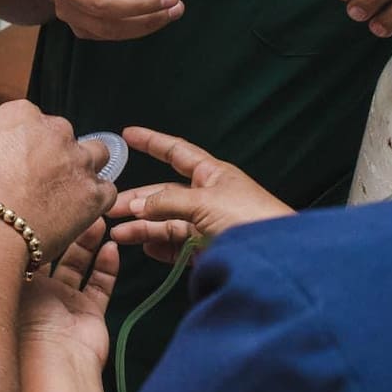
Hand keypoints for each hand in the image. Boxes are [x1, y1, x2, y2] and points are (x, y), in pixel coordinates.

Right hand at [0, 101, 116, 262]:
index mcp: (20, 114)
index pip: (33, 120)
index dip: (27, 144)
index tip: (19, 162)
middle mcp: (54, 130)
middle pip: (64, 136)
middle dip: (55, 156)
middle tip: (38, 183)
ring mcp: (77, 161)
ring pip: (96, 156)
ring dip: (82, 172)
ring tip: (63, 196)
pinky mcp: (92, 193)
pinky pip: (106, 191)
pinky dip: (95, 202)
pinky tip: (76, 214)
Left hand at [20, 219, 119, 368]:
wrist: (53, 363)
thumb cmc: (26, 323)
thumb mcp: (14, 279)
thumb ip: (12, 250)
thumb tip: (6, 218)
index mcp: (17, 284)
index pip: (27, 247)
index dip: (38, 226)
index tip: (49, 201)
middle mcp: (40, 293)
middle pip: (55, 253)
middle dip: (67, 229)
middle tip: (78, 205)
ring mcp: (65, 303)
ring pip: (79, 264)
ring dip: (88, 242)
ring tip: (98, 218)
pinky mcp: (89, 313)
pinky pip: (100, 284)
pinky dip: (107, 265)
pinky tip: (111, 247)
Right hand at [109, 127, 293, 261]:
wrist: (281, 257)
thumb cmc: (251, 218)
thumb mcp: (205, 202)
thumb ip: (167, 203)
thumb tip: (137, 205)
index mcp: (212, 175)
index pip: (175, 152)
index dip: (152, 142)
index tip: (128, 134)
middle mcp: (207, 197)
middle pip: (164, 194)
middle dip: (137, 200)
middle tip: (110, 208)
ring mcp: (206, 224)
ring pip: (166, 222)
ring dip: (142, 227)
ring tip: (118, 234)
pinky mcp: (208, 250)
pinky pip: (176, 246)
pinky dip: (159, 247)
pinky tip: (144, 247)